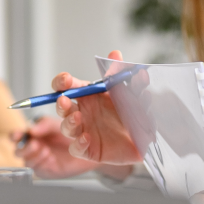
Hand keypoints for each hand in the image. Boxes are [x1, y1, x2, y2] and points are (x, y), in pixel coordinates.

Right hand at [15, 117, 98, 178]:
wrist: (91, 144)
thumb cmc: (73, 131)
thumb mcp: (58, 123)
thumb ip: (44, 124)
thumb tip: (31, 130)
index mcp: (33, 134)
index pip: (16, 136)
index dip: (14, 135)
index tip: (18, 134)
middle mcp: (33, 148)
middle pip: (18, 151)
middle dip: (24, 148)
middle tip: (36, 144)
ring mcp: (39, 160)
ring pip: (26, 162)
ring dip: (34, 156)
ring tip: (47, 150)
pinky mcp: (47, 170)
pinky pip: (38, 170)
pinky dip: (42, 163)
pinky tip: (51, 158)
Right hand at [55, 50, 140, 164]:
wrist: (143, 139)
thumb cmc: (131, 113)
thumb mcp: (130, 93)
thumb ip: (122, 75)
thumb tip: (115, 53)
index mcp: (88, 96)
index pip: (68, 86)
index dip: (62, 82)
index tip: (64, 80)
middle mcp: (82, 113)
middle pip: (62, 106)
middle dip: (60, 103)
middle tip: (64, 100)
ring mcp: (83, 131)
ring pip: (67, 127)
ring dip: (69, 122)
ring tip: (76, 117)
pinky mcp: (88, 149)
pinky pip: (77, 148)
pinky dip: (79, 143)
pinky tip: (86, 138)